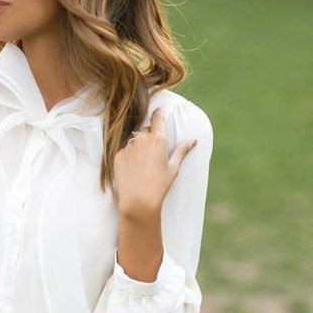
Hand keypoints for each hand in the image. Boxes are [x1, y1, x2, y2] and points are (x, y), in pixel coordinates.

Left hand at [113, 106, 197, 220]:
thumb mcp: (173, 168)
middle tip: (152, 153)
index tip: (159, 111)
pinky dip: (128, 156)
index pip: (157, 118)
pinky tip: (133, 169)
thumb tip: (193, 140)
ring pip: (134, 140)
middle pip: (145, 130)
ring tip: (142, 164)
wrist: (137, 201)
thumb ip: (181, 151)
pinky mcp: (118, 155)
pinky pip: (125, 151)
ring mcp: (128, 146)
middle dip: (149, 136)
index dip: (158, 114)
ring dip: (138, 146)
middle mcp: (142, 139)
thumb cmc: (158, 186)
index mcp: (158, 139)